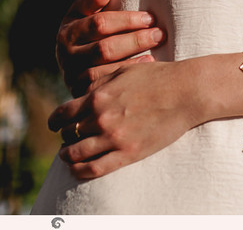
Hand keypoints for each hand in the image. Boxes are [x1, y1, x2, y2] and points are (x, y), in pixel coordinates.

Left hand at [48, 60, 199, 178]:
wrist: (187, 91)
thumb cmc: (159, 77)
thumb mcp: (124, 71)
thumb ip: (99, 82)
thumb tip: (80, 93)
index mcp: (98, 96)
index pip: (63, 114)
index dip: (55, 121)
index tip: (55, 125)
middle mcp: (101, 118)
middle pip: (68, 134)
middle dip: (65, 136)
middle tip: (69, 138)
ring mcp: (114, 138)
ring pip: (76, 153)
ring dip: (68, 155)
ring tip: (70, 154)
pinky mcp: (128, 153)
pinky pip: (94, 168)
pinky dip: (80, 170)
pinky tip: (78, 168)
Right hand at [56, 0, 163, 96]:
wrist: (80, 58)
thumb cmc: (92, 29)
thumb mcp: (86, 12)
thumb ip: (92, 0)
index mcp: (67, 33)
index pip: (99, 25)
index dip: (126, 20)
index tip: (150, 17)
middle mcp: (66, 57)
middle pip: (104, 49)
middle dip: (135, 40)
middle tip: (159, 34)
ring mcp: (73, 78)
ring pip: (103, 71)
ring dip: (133, 61)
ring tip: (156, 52)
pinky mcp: (82, 94)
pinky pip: (105, 89)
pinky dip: (126, 78)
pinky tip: (146, 69)